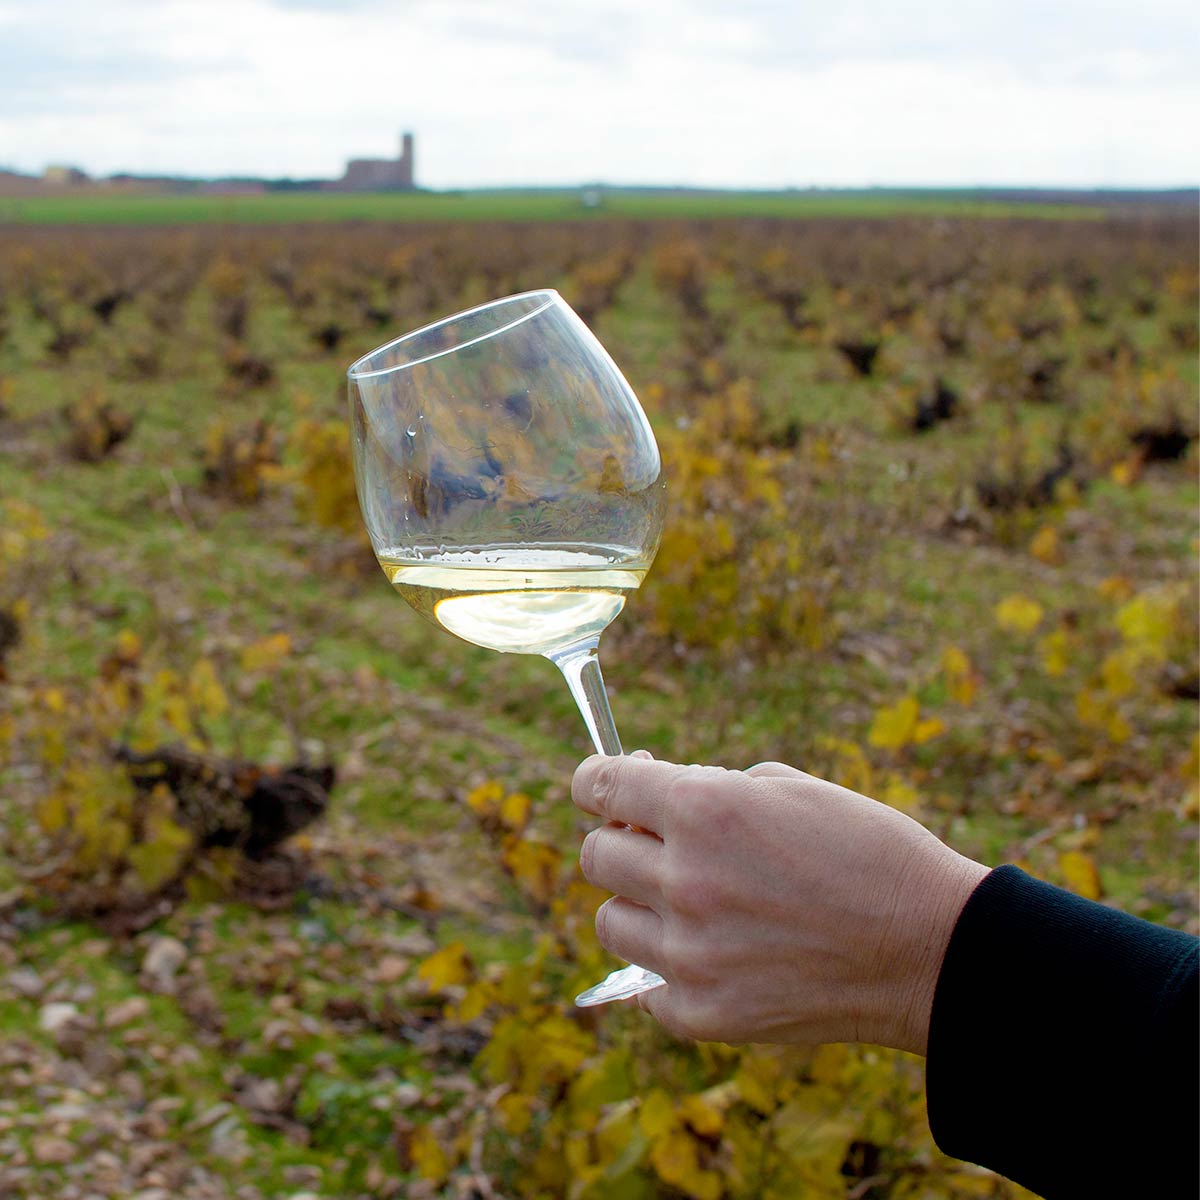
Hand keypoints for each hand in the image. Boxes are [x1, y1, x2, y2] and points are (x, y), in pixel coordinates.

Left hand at [573, 754, 988, 1052]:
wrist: (932, 950)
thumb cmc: (868, 852)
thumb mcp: (789, 789)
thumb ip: (709, 790)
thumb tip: (654, 799)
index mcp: (701, 809)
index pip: (596, 784)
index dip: (595, 780)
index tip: (603, 786)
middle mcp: (683, 879)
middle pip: (594, 856)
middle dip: (622, 842)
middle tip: (662, 845)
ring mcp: (689, 954)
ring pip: (610, 921)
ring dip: (639, 905)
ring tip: (692, 904)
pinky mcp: (703, 1014)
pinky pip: (645, 986)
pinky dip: (667, 969)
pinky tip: (712, 955)